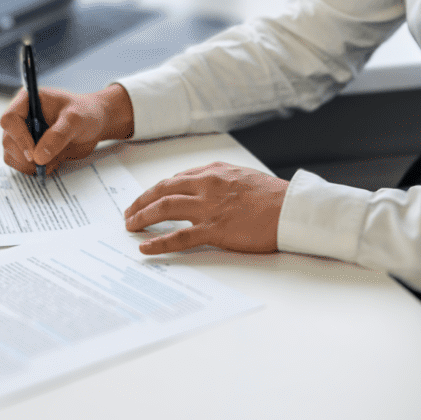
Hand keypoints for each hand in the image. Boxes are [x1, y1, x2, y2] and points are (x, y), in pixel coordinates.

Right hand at [1, 83, 134, 174]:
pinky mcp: (28, 149)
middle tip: (46, 162)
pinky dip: (33, 169)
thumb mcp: (75, 120)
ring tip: (54, 160)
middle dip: (25, 156)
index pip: (10, 119)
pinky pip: (20, 164)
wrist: (94, 124)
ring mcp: (23, 135)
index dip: (19, 138)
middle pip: (8, 140)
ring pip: (11, 155)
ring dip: (29, 165)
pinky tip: (52, 163)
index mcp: (28, 101)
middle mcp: (21, 117)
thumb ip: (58, 136)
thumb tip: (38, 157)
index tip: (33, 155)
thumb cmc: (85, 113)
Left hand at [124, 162, 287, 254]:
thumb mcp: (243, 176)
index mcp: (214, 172)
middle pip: (163, 190)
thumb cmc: (274, 196)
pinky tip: (146, 247)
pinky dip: (159, 242)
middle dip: (141, 201)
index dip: (157, 190)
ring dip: (143, 217)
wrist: (291, 209)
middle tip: (129, 213)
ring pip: (165, 209)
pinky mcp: (215, 230)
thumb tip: (206, 187)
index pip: (176, 179)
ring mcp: (209, 208)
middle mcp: (207, 186)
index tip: (147, 198)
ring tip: (130, 226)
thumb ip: (221, 180)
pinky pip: (179, 237)